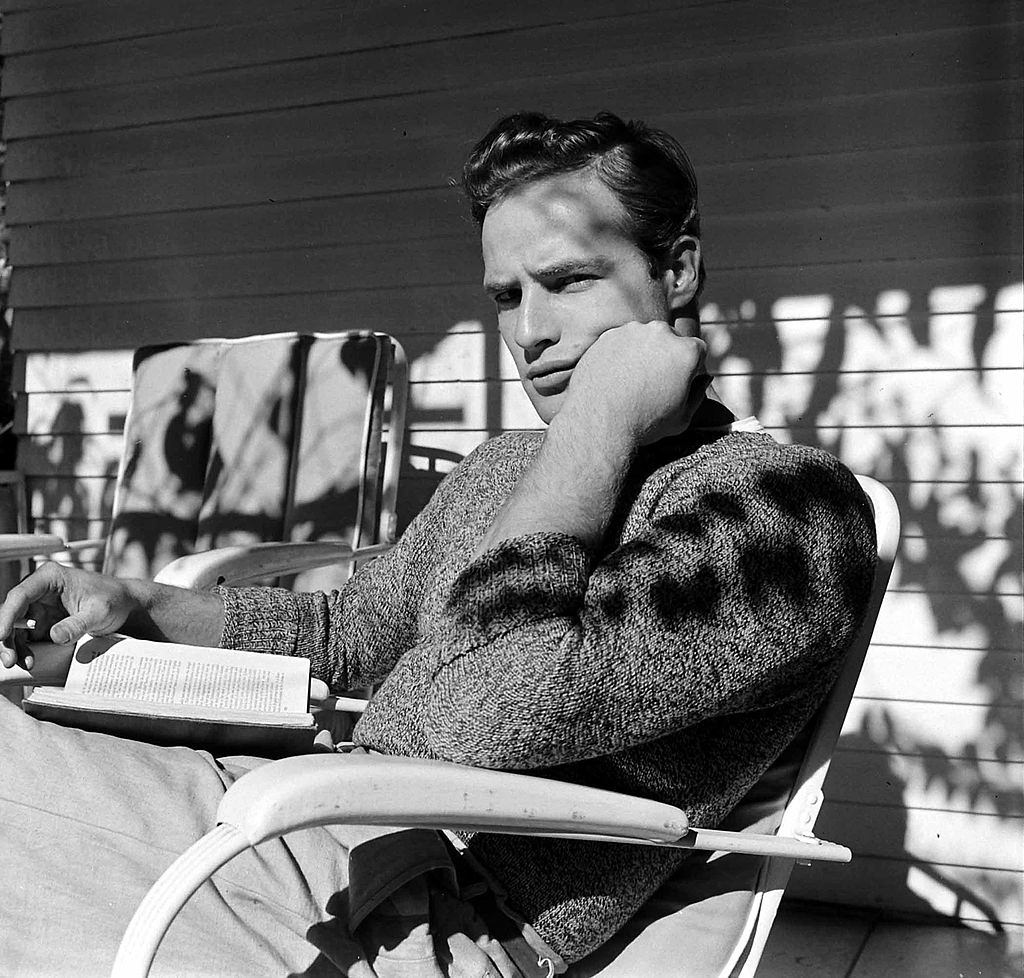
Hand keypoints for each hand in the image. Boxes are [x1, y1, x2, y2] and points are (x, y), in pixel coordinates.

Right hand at [0, 563, 139, 668]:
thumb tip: (55, 636)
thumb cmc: (113, 599)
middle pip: (12, 613)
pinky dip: (25, 649)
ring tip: (21, 663)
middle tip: (10, 659)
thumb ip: (77, 624)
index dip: (7, 616)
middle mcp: (39, 590)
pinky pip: (27, 636)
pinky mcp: (43, 621)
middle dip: (7, 637)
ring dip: (14, 646)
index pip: (20, 595)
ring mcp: (39, 606)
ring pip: (16, 627)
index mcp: (50, 577)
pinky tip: (30, 661)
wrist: (124, 605)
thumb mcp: (99, 612)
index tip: (1, 635)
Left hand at [557, 321, 709, 446]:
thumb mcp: (682, 419)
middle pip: (670, 340)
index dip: (689, 369)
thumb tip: (704, 378)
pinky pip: (620, 342)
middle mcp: (662, 332)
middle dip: (666, 356)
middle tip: (652, 383)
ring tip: (631, 382)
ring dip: (642, 353)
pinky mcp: (608, 335)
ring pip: (644, 339)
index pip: (697, 351)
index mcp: (687, 350)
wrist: (598, 422)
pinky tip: (615, 378)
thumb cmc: (644, 424)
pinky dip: (620, 355)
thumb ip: (698, 395)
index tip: (677, 384)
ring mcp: (632, 331)